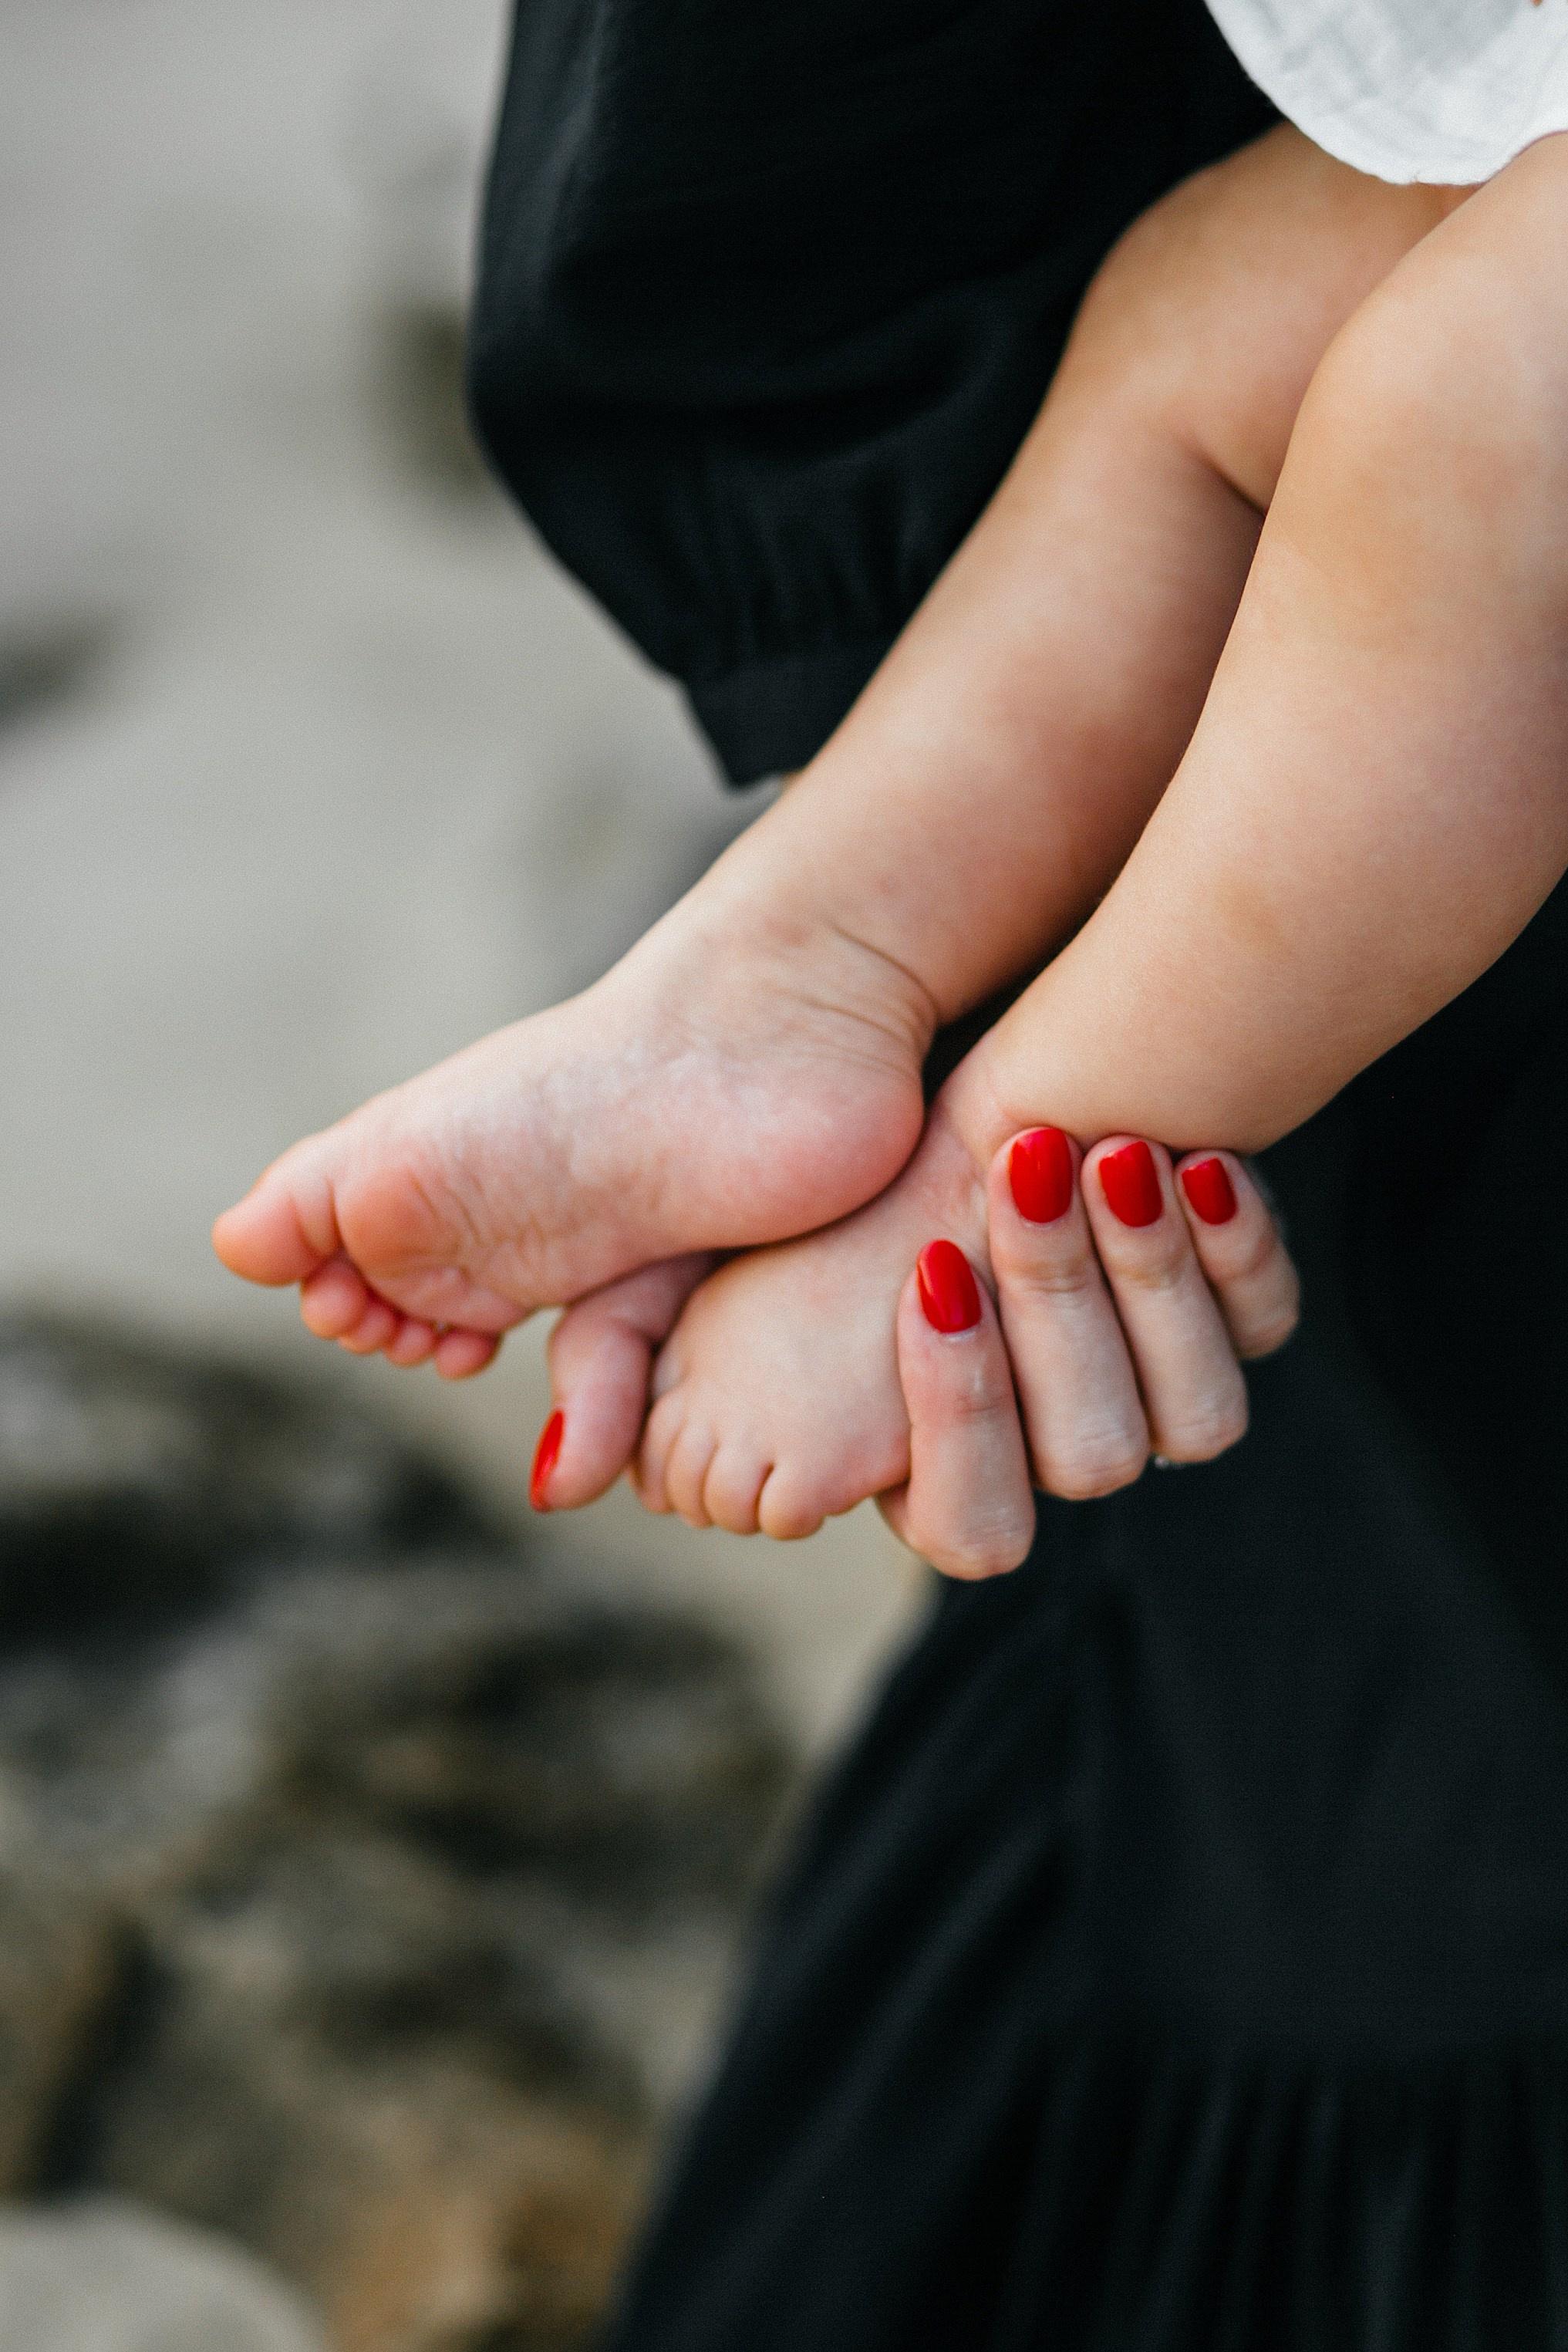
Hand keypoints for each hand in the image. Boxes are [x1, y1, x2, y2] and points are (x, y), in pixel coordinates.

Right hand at [527, 1133, 1296, 1542]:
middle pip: (1092, 1462)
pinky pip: (1264, 1326)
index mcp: (929, 1469)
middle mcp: (1051, 1450)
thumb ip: (614, 1369)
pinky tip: (1187, 1162)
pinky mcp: (1226, 1315)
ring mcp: (1146, 1388)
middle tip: (1007, 1180)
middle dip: (1056, 1320)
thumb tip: (561, 1482)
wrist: (932, 1095)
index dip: (958, 1414)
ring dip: (1145, 1285)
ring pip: (1189, 1414)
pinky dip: (1239, 1252)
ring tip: (1090, 1150)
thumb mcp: (668, 1274)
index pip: (971, 1524)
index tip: (923, 1269)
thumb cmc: (797, 1203)